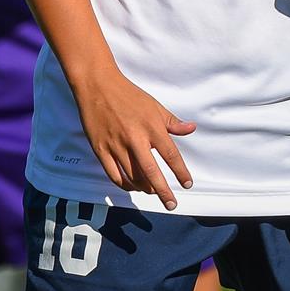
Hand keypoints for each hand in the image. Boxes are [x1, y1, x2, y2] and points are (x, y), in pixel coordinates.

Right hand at [74, 70, 195, 209]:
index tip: (187, 184)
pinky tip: (132, 186)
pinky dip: (124, 184)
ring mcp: (116, 146)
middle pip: (151, 172)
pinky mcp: (100, 149)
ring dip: (145, 188)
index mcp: (151, 127)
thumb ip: (172, 122)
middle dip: (163, 191)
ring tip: (153, 191)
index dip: (180, 172)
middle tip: (171, 204)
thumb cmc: (129, 95)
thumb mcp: (155, 106)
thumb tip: (191, 129)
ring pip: (132, 176)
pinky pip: (114, 174)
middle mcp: (135, 139)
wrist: (98, 86)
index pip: (171, 155)